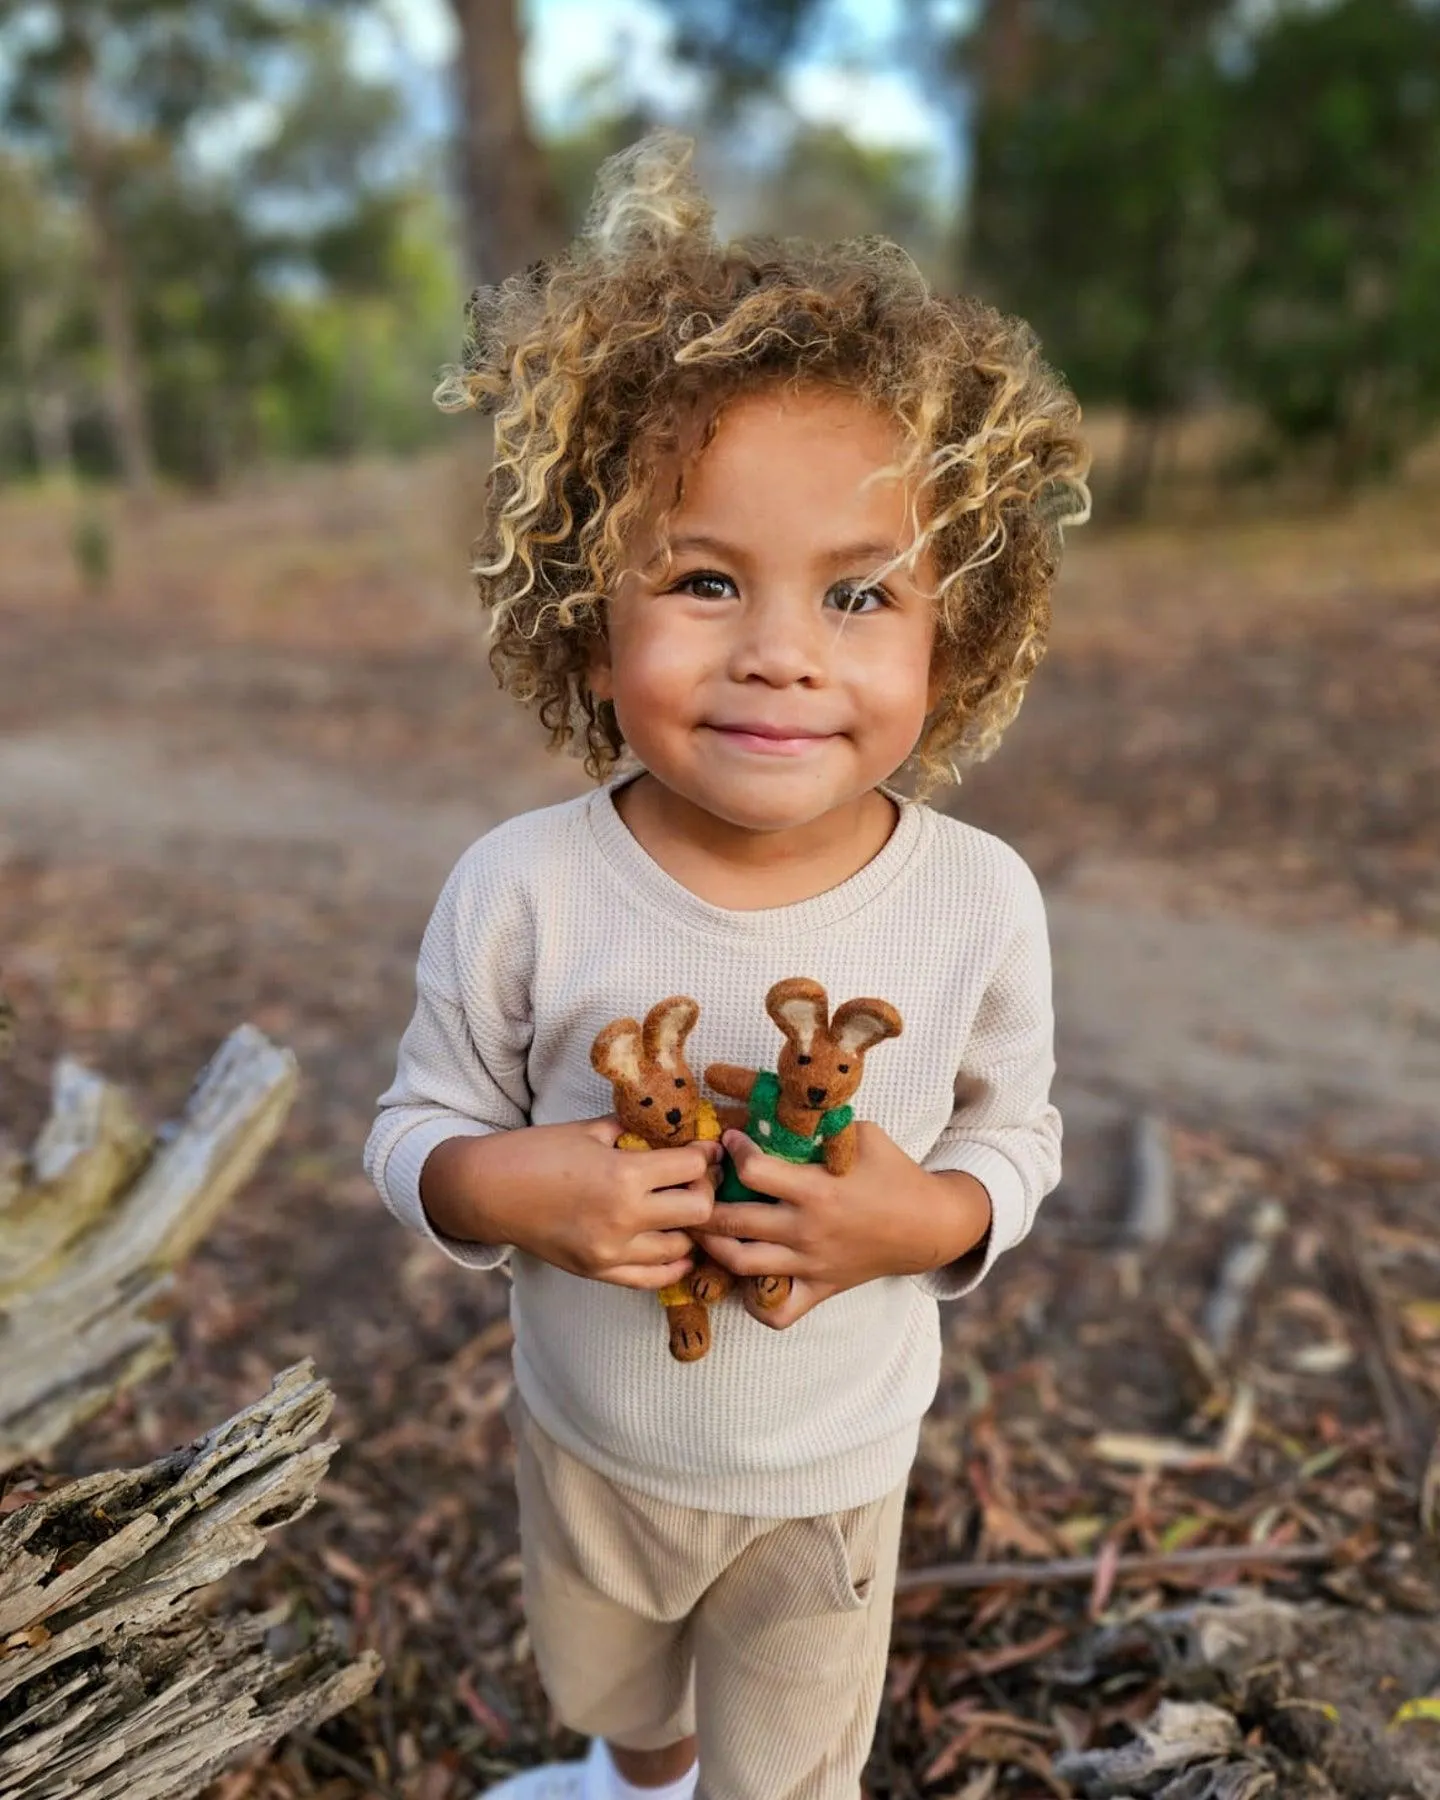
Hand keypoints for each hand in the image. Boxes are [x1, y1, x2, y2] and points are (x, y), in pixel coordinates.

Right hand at [421, 1119, 721, 1289]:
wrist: (487, 1192)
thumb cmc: (536, 1152)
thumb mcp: (590, 1130)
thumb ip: (635, 1132)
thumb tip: (674, 1128)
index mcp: (623, 1175)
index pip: (692, 1168)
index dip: (704, 1155)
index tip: (705, 1150)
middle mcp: (624, 1218)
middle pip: (699, 1211)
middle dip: (704, 1191)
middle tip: (695, 1180)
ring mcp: (611, 1251)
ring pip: (681, 1248)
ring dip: (689, 1228)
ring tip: (682, 1211)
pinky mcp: (598, 1272)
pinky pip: (652, 1278)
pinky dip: (672, 1264)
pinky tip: (677, 1249)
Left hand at [696, 1123, 991, 1328]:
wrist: (929, 1225)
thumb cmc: (894, 1173)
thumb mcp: (863, 1134)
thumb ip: (821, 1124)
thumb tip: (778, 1102)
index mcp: (817, 1189)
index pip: (753, 1170)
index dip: (734, 1149)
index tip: (731, 1140)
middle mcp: (807, 1230)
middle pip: (730, 1221)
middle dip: (702, 1201)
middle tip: (696, 1186)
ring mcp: (810, 1263)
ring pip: (740, 1264)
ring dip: (711, 1244)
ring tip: (702, 1225)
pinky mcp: (819, 1289)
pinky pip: (775, 1312)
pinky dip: (753, 1301)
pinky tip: (745, 1276)